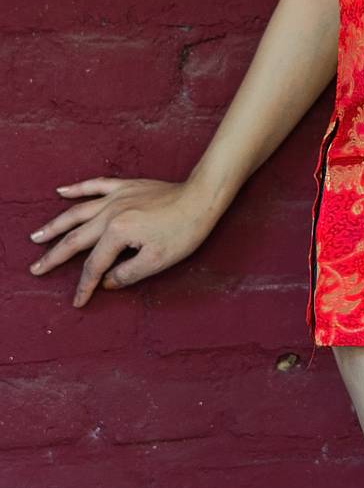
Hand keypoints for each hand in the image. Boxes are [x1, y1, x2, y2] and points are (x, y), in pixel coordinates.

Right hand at [27, 176, 221, 309]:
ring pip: (77, 212)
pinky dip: (76, 189)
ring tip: (36, 236)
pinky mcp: (126, 186)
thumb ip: (127, 274)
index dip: (85, 286)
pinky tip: (60, 192)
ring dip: (55, 225)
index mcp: (117, 233)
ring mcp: (116, 197)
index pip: (94, 266)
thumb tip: (107, 282)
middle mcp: (110, 213)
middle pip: (76, 239)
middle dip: (54, 257)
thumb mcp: (157, 262)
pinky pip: (95, 185)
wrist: (202, 197)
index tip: (78, 302)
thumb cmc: (183, 231)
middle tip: (36, 269)